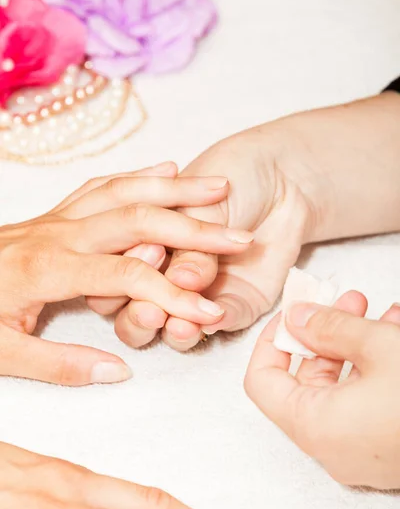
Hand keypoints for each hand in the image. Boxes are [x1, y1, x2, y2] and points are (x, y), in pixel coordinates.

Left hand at [0, 162, 253, 384]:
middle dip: (196, 230)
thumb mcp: (4, 354)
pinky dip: (141, 175)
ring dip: (176, 189)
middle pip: (140, 221)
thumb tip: (119, 370)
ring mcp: (59, 216)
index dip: (174, 295)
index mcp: (50, 269)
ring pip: (127, 191)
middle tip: (242, 237)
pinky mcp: (57, 212)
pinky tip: (168, 168)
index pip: (128, 277)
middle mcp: (61, 233)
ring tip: (219, 189)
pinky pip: (104, 184)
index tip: (212, 312)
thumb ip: (62, 365)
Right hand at [105, 92, 399, 350]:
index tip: (146, 254)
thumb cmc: (232, 179)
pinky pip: (215, 329)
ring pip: (169, 331)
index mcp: (141, 247)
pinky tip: (210, 320)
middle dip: (139, 315)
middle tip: (153, 308)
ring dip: (171, 332)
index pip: (114, 275)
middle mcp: (163, 277)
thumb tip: (184, 281)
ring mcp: (197, 297)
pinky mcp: (233, 307)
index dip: (123, 274)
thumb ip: (189, 246)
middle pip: (132, 313)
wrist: (284, 177)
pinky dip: (209, 328)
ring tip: (180, 324)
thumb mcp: (199, 205)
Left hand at [245, 291, 399, 488]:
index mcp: (314, 426)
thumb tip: (297, 315)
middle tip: (342, 299)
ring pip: (340, 386)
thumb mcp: (379, 348)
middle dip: (323, 332)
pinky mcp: (384, 446)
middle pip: (303, 380)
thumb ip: (330, 327)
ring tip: (378, 310)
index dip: (271, 340)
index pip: (262, 381)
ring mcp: (358, 449)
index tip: (292, 312)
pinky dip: (373, 367)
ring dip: (354, 343)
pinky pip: (365, 401)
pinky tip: (395, 332)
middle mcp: (330, 444)